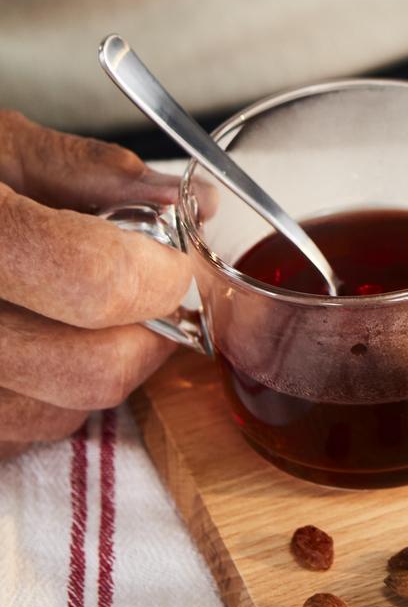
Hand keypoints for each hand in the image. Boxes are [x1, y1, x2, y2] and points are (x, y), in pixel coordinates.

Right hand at [0, 111, 191, 458]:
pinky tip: (33, 340)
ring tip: (78, 311)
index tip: (175, 259)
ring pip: (68, 412)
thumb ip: (89, 172)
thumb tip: (183, 202)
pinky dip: (52, 396)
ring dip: (103, 364)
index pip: (95, 282)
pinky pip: (24, 434)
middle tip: (150, 293)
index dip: (161, 274)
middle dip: (149, 330)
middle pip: (97, 368)